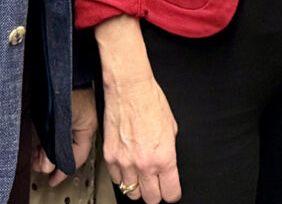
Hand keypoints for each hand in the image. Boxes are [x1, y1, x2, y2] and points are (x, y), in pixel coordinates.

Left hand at [38, 86, 99, 185]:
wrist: (59, 63)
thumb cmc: (63, 85)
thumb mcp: (59, 121)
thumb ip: (54, 146)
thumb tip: (48, 165)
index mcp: (88, 125)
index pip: (76, 157)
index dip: (62, 171)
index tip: (52, 179)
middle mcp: (83, 122)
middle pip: (66, 150)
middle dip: (50, 160)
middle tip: (37, 162)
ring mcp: (74, 115)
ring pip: (59, 142)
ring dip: (45, 150)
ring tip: (34, 152)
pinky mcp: (63, 109)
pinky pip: (55, 131)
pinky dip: (45, 138)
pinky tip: (36, 141)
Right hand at [102, 72, 179, 200]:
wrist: (129, 89)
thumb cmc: (151, 101)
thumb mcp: (171, 128)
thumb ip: (169, 150)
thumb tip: (166, 162)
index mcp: (164, 158)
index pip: (170, 193)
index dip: (172, 194)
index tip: (171, 191)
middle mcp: (144, 164)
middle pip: (151, 199)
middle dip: (155, 194)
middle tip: (156, 186)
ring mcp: (125, 163)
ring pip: (131, 193)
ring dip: (137, 187)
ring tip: (140, 177)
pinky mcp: (110, 157)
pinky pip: (116, 179)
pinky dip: (121, 177)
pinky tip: (127, 167)